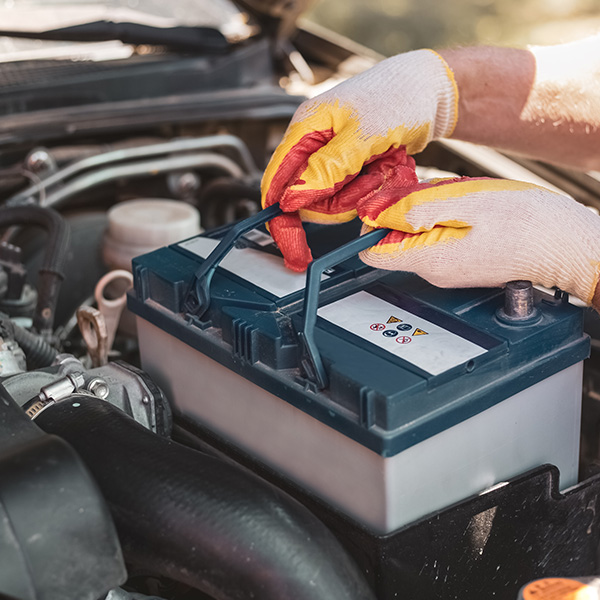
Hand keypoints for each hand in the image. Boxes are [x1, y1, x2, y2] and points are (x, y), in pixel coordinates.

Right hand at [261, 49, 457, 270]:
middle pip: (308, 200)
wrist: (430, 90)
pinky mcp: (350, 167)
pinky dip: (373, 188)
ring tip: (383, 165)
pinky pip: (353, 195)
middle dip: (341, 201)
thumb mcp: (363, 133)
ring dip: (362, 192)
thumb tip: (292, 199)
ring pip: (334, 201)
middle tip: (370, 178)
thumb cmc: (399, 96)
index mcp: (304, 129)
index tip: (295, 251)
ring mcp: (332, 158)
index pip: (276, 184)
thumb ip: (327, 168)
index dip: (282, 222)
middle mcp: (313, 146)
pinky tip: (387, 166)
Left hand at [357, 177, 599, 304]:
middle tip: (438, 192)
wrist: (567, 246)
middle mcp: (434, 272)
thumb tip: (380, 214)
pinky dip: (448, 217)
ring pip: (419, 234)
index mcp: (430, 260)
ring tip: (463, 200)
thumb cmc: (529, 225)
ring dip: (431, 211)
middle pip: (396, 239)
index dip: (372, 223)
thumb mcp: (467, 203)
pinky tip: (472, 209)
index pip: (373, 252)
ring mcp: (449, 270)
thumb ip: (418, 209)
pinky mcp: (462, 263)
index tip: (387, 201)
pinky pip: (440, 236)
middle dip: (407, 209)